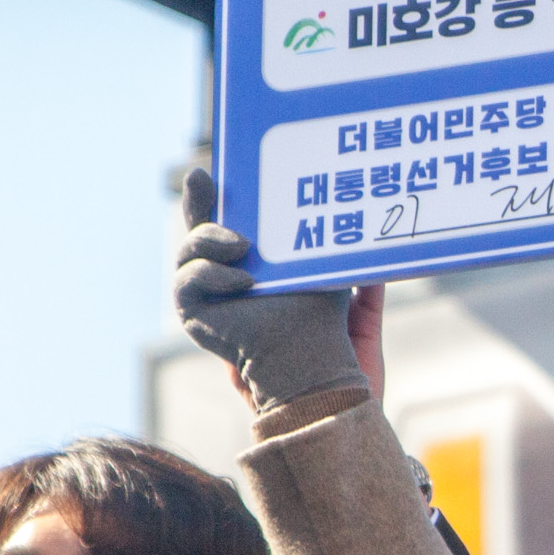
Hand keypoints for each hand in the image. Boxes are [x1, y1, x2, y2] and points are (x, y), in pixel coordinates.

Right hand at [172, 165, 383, 412]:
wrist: (328, 384)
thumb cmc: (339, 345)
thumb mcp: (347, 289)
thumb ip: (350, 263)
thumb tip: (368, 230)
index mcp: (263, 269)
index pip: (235, 227)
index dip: (223, 200)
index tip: (219, 170)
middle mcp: (230, 280)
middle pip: (200, 233)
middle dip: (196, 201)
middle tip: (201, 176)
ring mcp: (211, 300)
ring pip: (186, 253)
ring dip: (207, 239)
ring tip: (242, 245)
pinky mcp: (198, 321)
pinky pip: (185, 284)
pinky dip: (209, 275)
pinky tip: (242, 280)